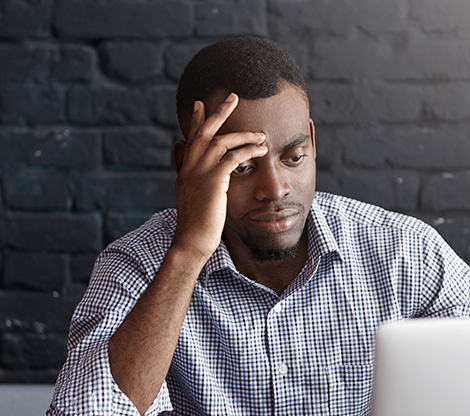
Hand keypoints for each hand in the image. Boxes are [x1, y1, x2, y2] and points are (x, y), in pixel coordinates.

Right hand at [170, 93, 266, 261]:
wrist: (192, 242)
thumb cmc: (197, 228)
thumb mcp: (194, 202)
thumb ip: (198, 187)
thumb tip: (203, 184)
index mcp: (185, 172)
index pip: (190, 140)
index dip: (196, 121)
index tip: (200, 105)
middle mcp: (190, 168)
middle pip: (204, 131)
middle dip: (218, 112)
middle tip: (232, 96)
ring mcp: (200, 173)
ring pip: (221, 141)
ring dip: (243, 135)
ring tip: (261, 134)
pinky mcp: (213, 181)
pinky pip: (233, 157)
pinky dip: (248, 150)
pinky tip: (261, 149)